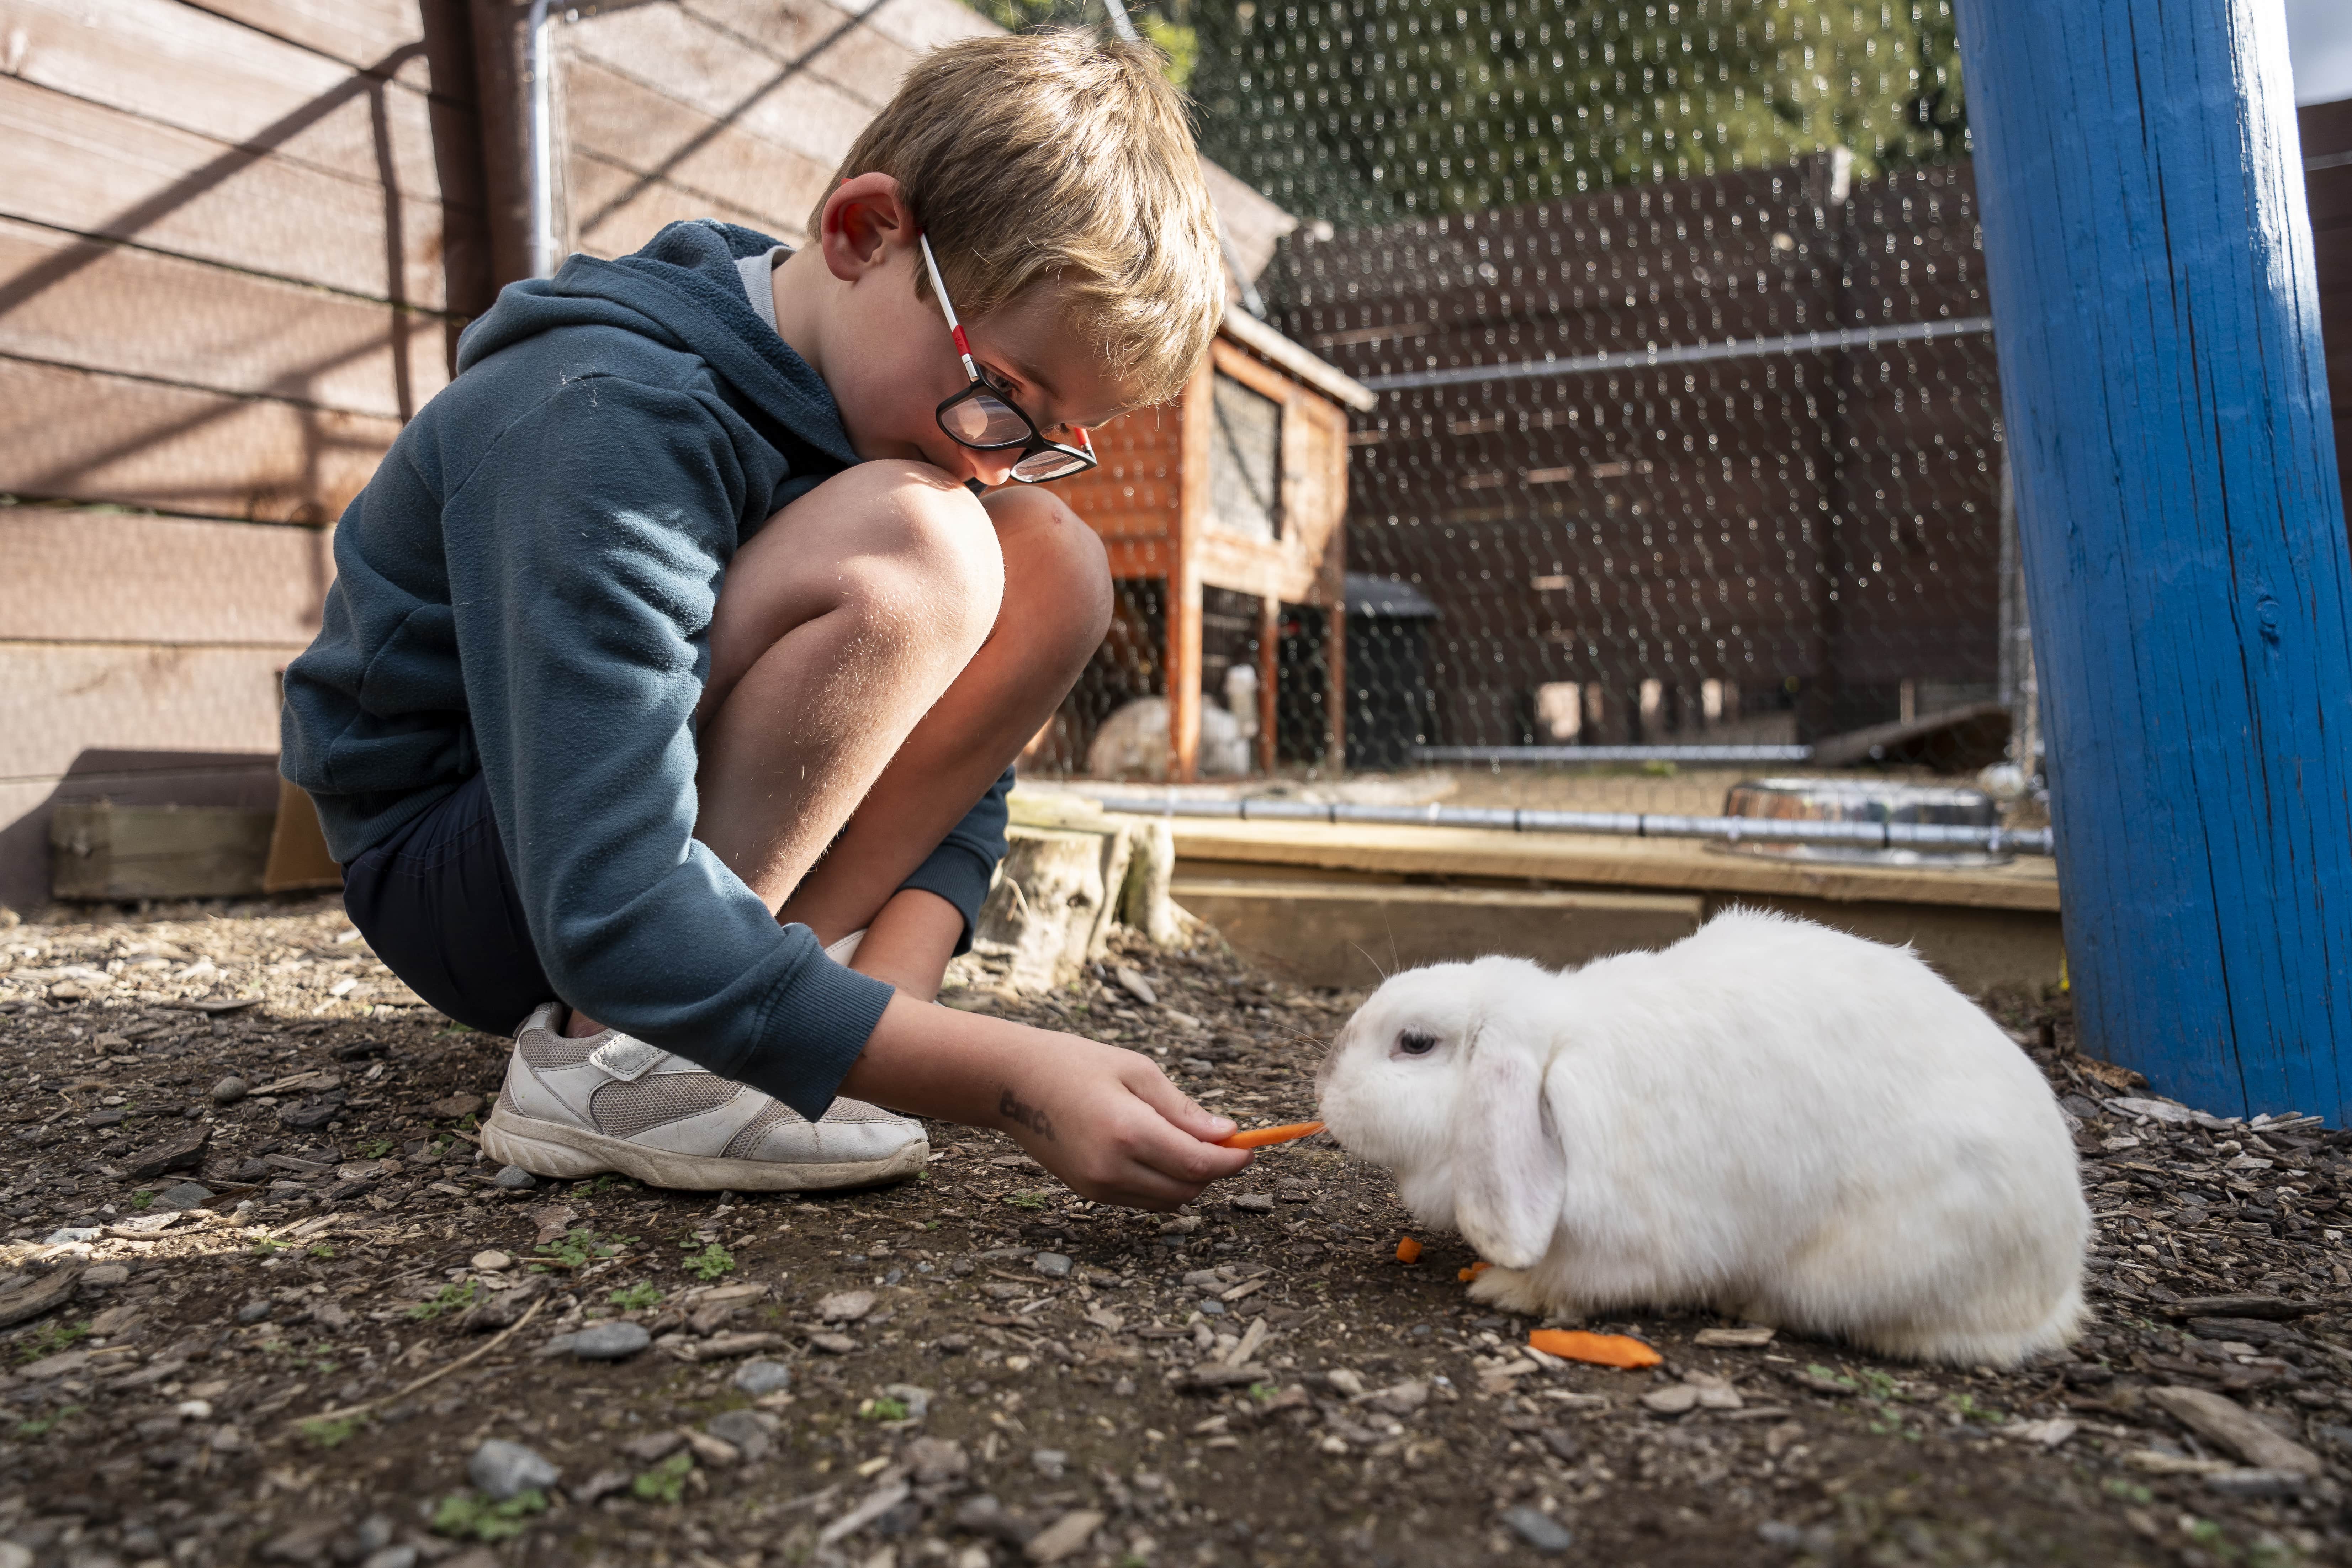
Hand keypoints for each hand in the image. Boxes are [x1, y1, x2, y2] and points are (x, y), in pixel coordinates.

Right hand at [838, 995, 1253, 1210]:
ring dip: (1189, 1179)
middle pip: (1187, 1189)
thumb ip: (1183, 1108)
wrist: (1011, 1083)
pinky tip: (1158, 1151)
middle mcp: (1113, 1168)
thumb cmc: (1075, 1063)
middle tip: (1223, 1140)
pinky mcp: (1088, 1192)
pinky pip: (1142, 1198)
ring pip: (1167, 1200)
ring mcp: (1098, 1186)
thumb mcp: (1136, 1071)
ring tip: (1189, 1142)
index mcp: (1128, 1132)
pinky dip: (1162, 1183)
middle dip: (1214, 1170)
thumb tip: (1226, 1134)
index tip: (1252, 1146)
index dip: (1233, 1160)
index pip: (1198, 1165)